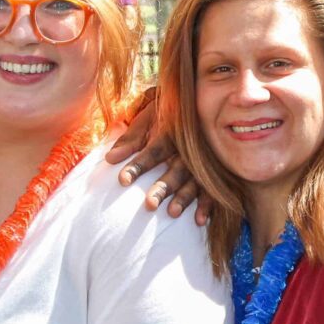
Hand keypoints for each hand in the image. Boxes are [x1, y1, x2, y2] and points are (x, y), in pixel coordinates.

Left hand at [105, 99, 210, 221]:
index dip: (138, 165)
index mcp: (172, 131)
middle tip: (150, 204)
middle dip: (163, 187)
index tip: (122, 180)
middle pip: (176, 169)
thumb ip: (129, 139)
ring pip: (195, 181)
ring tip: (172, 213)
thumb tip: (109, 159)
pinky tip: (199, 221)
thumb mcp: (146, 119)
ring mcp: (204, 160)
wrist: (195, 103)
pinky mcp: (214, 171)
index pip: (153, 151)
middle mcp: (189, 147)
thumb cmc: (163, 113)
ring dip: (184, 198)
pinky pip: (212, 189)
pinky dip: (207, 205)